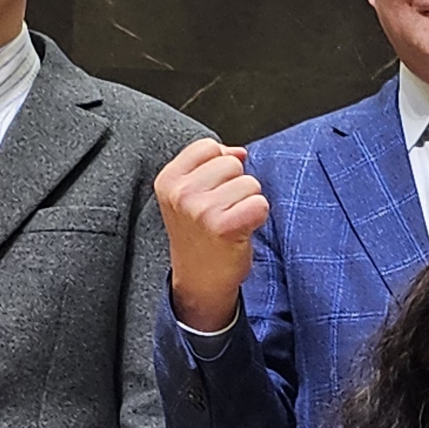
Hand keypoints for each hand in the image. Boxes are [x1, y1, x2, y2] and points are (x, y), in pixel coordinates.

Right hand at [156, 138, 271, 333]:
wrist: (200, 280)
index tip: (213, 190)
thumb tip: (240, 151)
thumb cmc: (200, 235)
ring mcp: (200, 210)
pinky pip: (260, 204)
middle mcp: (181, 193)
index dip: (221, 165)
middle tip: (224, 210)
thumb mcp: (190, 195)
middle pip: (232, 163)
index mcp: (168, 180)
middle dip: (237, 184)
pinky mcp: (223, 227)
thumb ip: (210, 165)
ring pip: (250, 183)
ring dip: (249, 202)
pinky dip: (259, 216)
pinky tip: (243, 230)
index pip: (208, 147)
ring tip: (232, 220)